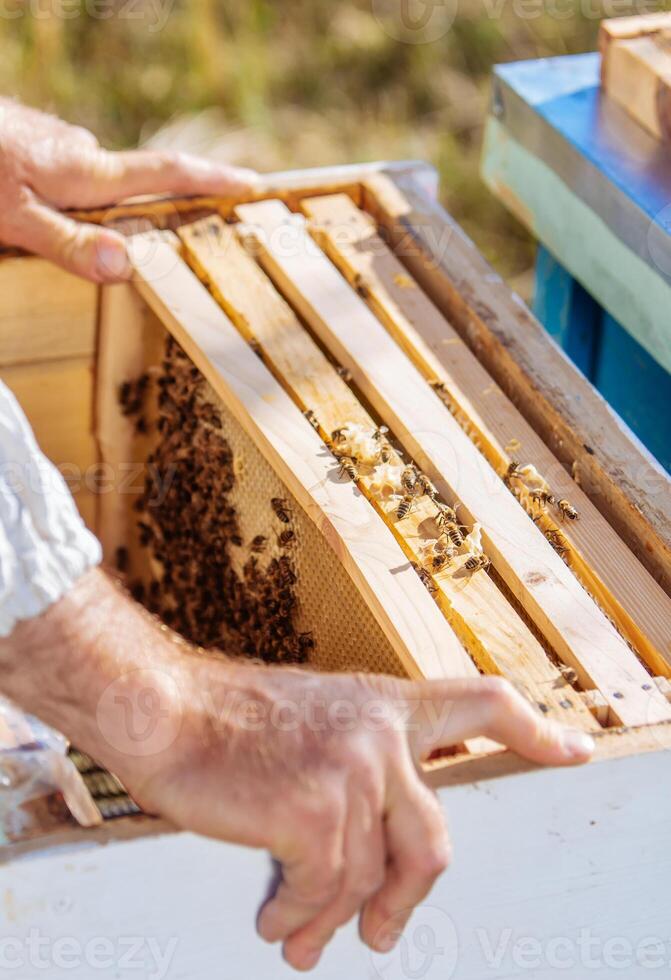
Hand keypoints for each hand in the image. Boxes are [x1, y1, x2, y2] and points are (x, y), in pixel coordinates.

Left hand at [0, 98, 257, 281]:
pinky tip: (51, 215)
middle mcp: (80, 153)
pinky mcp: (36, 144)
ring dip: (103, 209)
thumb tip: (128, 265)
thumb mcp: (15, 218)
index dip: (211, 180)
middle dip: (157, 208)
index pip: (165, 173)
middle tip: (179, 232)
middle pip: (135, 185)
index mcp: (86, 172)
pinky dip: (74, 200)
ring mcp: (58, 144)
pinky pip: (69, 180)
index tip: (252, 184)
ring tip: (94, 238)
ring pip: (96, 186)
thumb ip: (69, 244)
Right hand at [0, 570, 593, 971]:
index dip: (534, 730)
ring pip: (366, 876)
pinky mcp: (315, 811)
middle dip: (408, 900)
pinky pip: (323, 889)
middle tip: (384, 933)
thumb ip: (356, 765)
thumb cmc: (225, 717)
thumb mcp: (314, 718)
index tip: (572, 751)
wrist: (165, 708)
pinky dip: (298, 914)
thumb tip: (365, 857)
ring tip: (300, 936)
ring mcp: (354, 771)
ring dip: (330, 918)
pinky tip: (275, 918)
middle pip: (434, 840)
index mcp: (385, 705)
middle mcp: (381, 735)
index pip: (484, 703)